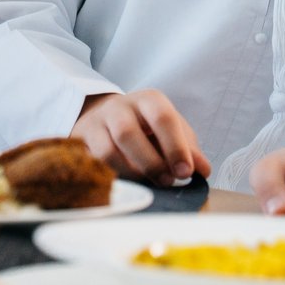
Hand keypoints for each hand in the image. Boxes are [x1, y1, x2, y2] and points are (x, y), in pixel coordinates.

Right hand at [72, 91, 210, 186]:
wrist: (108, 117)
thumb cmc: (148, 128)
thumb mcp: (173, 131)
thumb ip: (189, 149)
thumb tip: (202, 170)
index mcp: (148, 101)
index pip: (162, 118)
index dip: (175, 147)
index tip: (186, 172)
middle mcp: (119, 107)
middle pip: (128, 133)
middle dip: (150, 163)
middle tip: (167, 182)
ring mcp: (96, 123)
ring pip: (107, 150)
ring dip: (130, 172)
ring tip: (148, 184)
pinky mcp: (81, 141)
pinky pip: (92, 162)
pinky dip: (112, 177)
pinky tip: (128, 183)